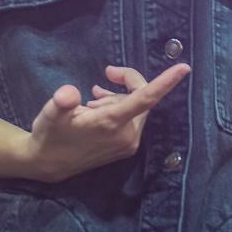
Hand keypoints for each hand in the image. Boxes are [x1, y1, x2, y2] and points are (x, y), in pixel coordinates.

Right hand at [22, 63, 190, 183]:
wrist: (47, 163)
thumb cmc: (50, 134)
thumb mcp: (50, 113)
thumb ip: (61, 102)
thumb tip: (68, 94)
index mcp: (113, 124)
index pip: (145, 99)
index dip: (165, 82)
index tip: (184, 68)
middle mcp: (126, 135)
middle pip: (141, 97)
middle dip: (125, 83)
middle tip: (105, 75)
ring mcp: (127, 143)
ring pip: (135, 107)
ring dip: (118, 96)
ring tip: (94, 96)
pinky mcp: (124, 147)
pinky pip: (131, 118)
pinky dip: (118, 107)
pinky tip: (98, 106)